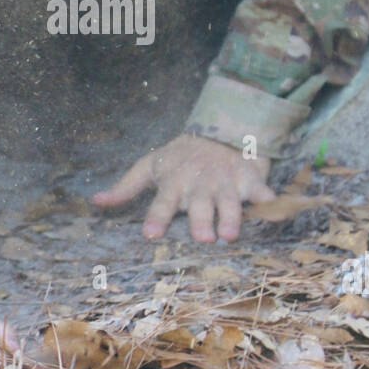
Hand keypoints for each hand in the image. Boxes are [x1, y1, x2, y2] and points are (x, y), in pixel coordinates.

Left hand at [92, 133, 275, 241]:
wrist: (218, 130)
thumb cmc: (179, 158)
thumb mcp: (150, 167)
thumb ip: (125, 187)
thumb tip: (95, 200)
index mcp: (174, 183)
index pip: (163, 202)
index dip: (157, 218)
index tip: (151, 234)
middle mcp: (200, 184)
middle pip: (200, 205)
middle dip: (201, 220)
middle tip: (203, 239)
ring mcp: (226, 181)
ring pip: (229, 202)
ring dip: (231, 217)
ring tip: (230, 235)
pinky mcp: (249, 179)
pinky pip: (261, 191)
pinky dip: (268, 200)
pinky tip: (273, 210)